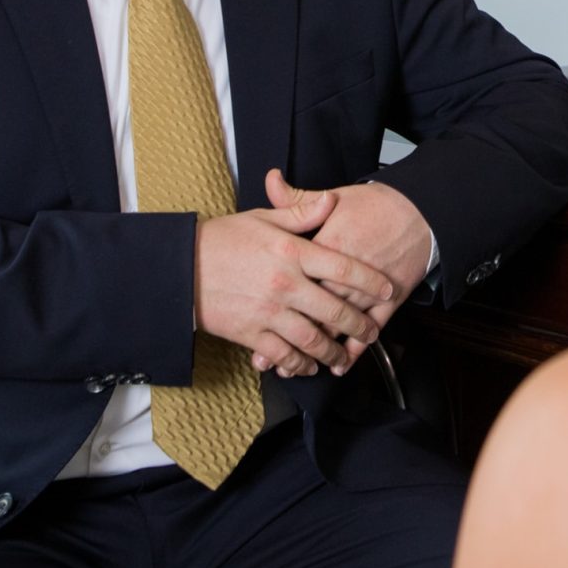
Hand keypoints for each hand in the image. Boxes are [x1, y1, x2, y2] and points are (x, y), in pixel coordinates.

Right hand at [192, 186, 395, 378]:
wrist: (180, 268)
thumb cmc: (223, 240)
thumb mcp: (262, 218)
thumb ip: (301, 212)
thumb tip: (332, 201)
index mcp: (291, 252)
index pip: (342, 267)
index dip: (370, 281)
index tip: (387, 291)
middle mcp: (285, 284)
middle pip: (334, 310)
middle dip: (359, 325)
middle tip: (372, 332)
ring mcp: (269, 312)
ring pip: (313, 339)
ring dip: (333, 351)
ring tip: (344, 357)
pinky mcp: (251, 333)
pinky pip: (283, 355)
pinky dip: (300, 364)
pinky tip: (309, 365)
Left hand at [262, 170, 432, 373]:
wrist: (421, 209)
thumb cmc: (376, 204)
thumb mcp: (335, 197)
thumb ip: (298, 198)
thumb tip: (269, 180)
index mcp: (329, 245)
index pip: (297, 279)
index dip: (274, 304)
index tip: (254, 320)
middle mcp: (348, 272)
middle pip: (315, 310)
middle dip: (291, 336)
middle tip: (267, 358)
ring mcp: (371, 288)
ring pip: (341, 325)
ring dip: (319, 350)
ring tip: (295, 367)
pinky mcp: (391, 298)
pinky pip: (372, 328)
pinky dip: (357, 350)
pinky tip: (341, 365)